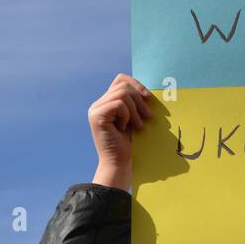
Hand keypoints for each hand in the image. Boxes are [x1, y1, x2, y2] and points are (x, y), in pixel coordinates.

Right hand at [89, 73, 152, 189]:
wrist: (119, 164)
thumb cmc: (130, 145)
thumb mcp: (134, 119)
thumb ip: (135, 104)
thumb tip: (148, 91)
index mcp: (107, 103)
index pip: (120, 80)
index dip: (136, 84)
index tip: (148, 98)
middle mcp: (98, 104)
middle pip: (123, 85)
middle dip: (140, 99)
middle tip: (148, 117)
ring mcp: (95, 109)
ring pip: (122, 94)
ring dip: (135, 110)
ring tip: (138, 126)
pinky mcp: (97, 116)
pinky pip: (119, 105)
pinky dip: (127, 116)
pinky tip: (124, 128)